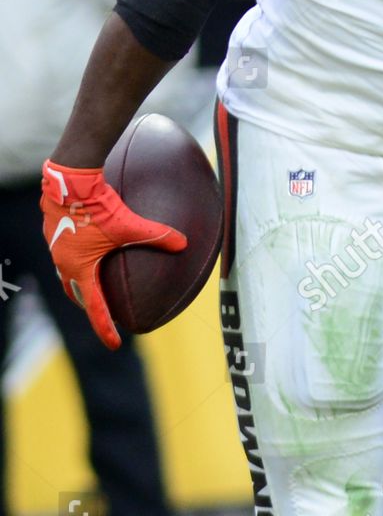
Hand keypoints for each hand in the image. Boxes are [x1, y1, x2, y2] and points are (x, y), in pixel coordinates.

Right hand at [40, 159, 186, 349]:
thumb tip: (184, 244)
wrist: (70, 182)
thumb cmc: (97, 207)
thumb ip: (157, 236)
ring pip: (68, 273)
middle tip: (104, 314)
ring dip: (82, 282)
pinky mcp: (54, 231)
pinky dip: (79, 257)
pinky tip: (90, 245)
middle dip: (90, 306)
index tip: (114, 344)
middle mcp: (62, 263)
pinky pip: (66, 252)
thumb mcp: (130, 225)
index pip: (95, 307)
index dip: (105, 327)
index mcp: (80, 269)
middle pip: (76, 293)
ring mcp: (55, 247)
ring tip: (96, 283)